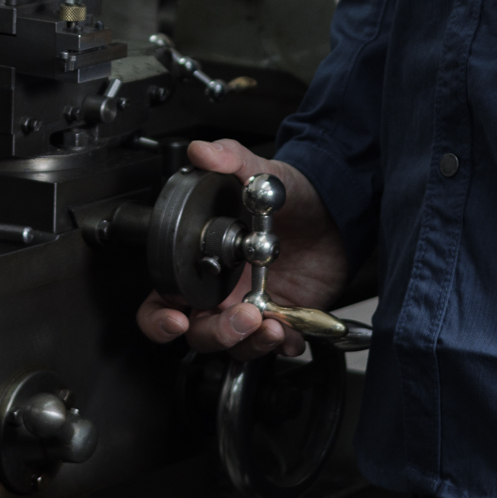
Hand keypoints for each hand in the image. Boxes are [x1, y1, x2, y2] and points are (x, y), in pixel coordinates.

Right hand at [134, 140, 345, 357]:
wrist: (336, 208)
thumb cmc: (289, 193)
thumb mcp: (260, 173)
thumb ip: (230, 160)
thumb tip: (203, 151)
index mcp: (202, 263)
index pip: (163, 300)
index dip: (160, 318)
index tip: (177, 318)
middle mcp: (222, 290)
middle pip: (199, 333)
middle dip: (217, 333)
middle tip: (243, 316)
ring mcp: (251, 306)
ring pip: (236, 346)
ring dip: (250, 343)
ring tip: (272, 323)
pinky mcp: (282, 317)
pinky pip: (275, 346)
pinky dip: (282, 345)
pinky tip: (291, 330)